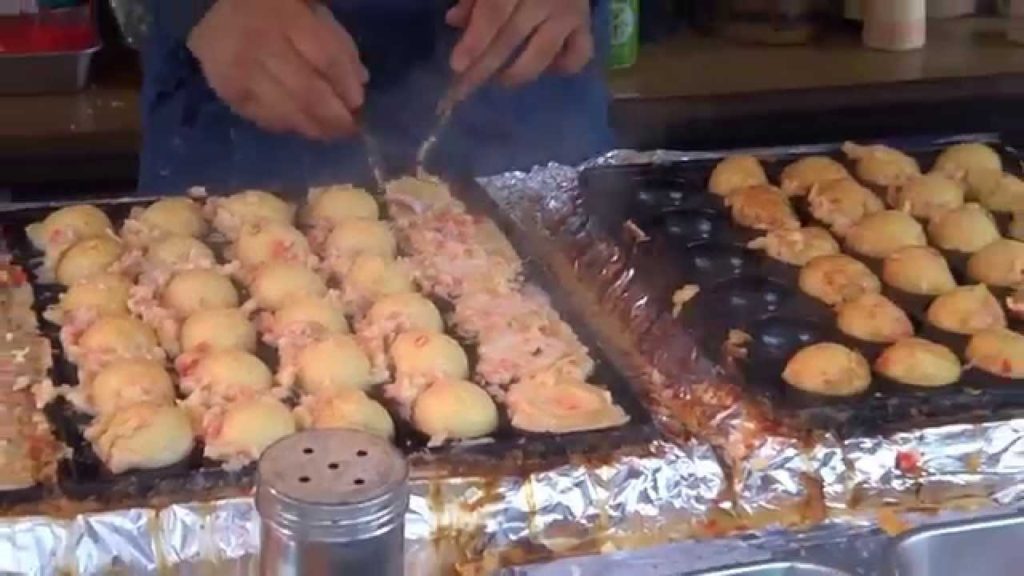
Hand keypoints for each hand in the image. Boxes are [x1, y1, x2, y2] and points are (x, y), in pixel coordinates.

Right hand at [188, 0, 367, 139]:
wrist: (215, 9)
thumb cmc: (277, 12)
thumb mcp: (312, 14)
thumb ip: (337, 44)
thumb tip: (359, 82)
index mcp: (287, 18)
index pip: (325, 57)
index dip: (345, 85)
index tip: (359, 103)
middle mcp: (261, 45)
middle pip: (306, 92)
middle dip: (333, 116)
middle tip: (349, 129)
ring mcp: (240, 71)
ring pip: (285, 111)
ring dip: (313, 127)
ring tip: (329, 133)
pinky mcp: (227, 91)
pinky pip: (263, 117)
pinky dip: (287, 126)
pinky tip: (300, 126)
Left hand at [446, 0, 593, 100]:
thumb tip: (454, 20)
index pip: (494, 11)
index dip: (475, 40)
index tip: (457, 66)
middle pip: (511, 37)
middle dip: (485, 67)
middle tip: (464, 90)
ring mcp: (569, 12)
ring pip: (543, 53)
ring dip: (518, 73)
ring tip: (501, 79)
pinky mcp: (586, 24)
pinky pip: (578, 55)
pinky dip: (562, 68)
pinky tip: (546, 69)